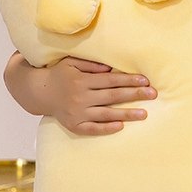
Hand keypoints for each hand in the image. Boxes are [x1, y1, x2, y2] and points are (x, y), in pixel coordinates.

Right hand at [3, 53, 155, 134]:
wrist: (38, 91)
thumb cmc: (60, 74)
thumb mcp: (72, 63)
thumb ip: (91, 64)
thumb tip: (111, 68)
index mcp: (82, 80)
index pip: (111, 80)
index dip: (129, 80)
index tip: (145, 81)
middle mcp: (80, 97)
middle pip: (112, 96)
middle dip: (134, 95)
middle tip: (153, 94)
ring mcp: (77, 112)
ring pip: (106, 114)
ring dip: (126, 114)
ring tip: (144, 114)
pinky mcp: (74, 125)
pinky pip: (92, 128)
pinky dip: (106, 128)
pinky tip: (120, 127)